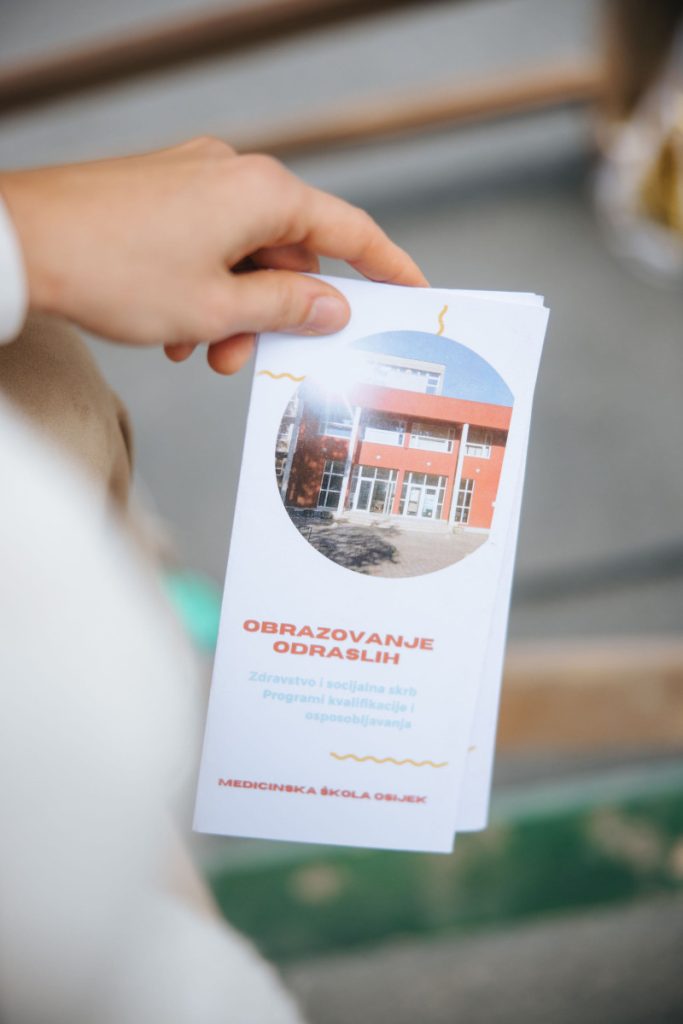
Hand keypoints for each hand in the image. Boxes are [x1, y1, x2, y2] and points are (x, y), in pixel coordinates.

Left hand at [0, 138, 426, 373]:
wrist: (24, 242)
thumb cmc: (115, 269)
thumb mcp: (218, 307)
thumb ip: (287, 305)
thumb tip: (333, 305)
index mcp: (264, 193)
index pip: (350, 230)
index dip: (387, 266)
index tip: (412, 291)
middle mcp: (235, 174)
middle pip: (290, 250)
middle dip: (277, 312)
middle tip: (249, 357)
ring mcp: (196, 178)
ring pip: (246, 253)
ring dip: (235, 309)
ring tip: (199, 350)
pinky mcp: (164, 191)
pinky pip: (209, 243)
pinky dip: (205, 288)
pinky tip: (174, 328)